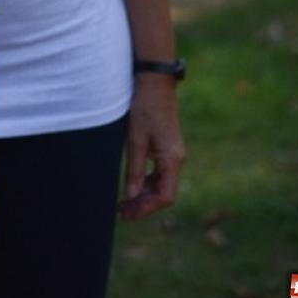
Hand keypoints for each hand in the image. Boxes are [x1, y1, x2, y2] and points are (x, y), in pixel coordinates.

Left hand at [117, 75, 184, 219]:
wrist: (154, 83)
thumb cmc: (144, 108)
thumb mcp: (135, 139)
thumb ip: (134, 169)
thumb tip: (131, 195)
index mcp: (172, 159)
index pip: (165, 196)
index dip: (147, 209)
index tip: (128, 214)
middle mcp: (176, 159)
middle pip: (164, 193)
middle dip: (143, 205)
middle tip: (121, 212)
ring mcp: (173, 154)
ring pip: (161, 184)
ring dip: (144, 195)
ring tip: (123, 202)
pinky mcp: (167, 147)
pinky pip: (159, 173)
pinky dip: (146, 182)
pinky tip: (131, 185)